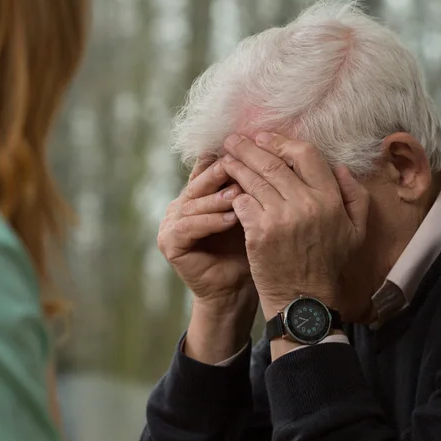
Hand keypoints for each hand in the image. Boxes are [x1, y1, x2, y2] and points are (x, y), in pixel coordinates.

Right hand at [158, 159, 257, 361]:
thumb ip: (250, 186)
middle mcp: (180, 204)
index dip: (227, 159)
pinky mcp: (169, 242)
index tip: (251, 150)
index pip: (208, 169)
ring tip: (240, 194)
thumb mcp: (251, 212)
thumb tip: (271, 151)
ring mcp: (170, 222)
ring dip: (218, 199)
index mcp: (197, 194)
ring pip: (194, 203)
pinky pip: (188, 227)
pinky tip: (232, 219)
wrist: (236, 290)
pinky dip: (210, 221)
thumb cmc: (249, 250)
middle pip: (199, 182)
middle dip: (222, 173)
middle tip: (243, 165)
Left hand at [222, 133, 368, 319]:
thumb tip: (338, 167)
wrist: (305, 301)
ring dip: (236, 165)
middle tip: (234, 139)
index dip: (283, 142)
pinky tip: (227, 188)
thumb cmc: (329, 265)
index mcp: (330, 199)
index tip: (266, 138)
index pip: (306, 155)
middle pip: (273, 163)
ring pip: (253, 180)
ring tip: (226, 157)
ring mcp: (280, 217)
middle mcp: (306, 203)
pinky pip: (242, 202)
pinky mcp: (259, 232)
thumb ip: (354, 195)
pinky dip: (234, 194)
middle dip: (250, 147)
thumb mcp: (356, 231)